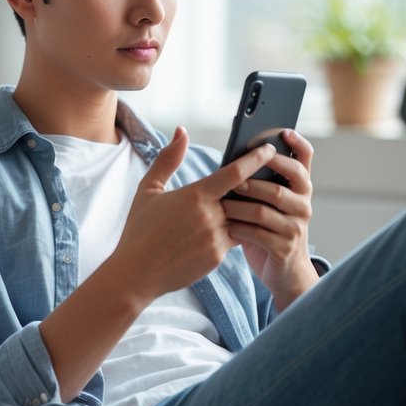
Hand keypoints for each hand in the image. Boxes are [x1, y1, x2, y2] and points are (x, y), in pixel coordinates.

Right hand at [107, 127, 277, 302]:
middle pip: (244, 196)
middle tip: (263, 178)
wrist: (135, 274)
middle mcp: (209, 216)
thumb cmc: (139, 229)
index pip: (235, 173)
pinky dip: (233, 232)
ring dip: (244, 212)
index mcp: (195, 195)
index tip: (269, 149)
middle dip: (253, 189)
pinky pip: (234, 240)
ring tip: (246, 205)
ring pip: (242, 219)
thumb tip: (182, 131)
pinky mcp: (217, 257)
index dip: (255, 159)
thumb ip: (168, 159)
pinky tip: (226, 229)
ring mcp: (216, 238)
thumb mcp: (148, 190)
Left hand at [221, 129, 318, 309]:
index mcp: (300, 188)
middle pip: (285, 180)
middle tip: (233, 178)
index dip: (298, 143)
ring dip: (239, 204)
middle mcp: (303, 204)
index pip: (305, 159)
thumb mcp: (269, 204)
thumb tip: (232, 158)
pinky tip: (225, 227)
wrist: (284, 274)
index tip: (283, 131)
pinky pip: (257, 233)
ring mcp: (296, 227)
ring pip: (265, 208)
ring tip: (220, 204)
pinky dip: (237, 228)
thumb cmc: (269, 231)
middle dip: (256, 175)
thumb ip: (258, 182)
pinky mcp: (284, 248)